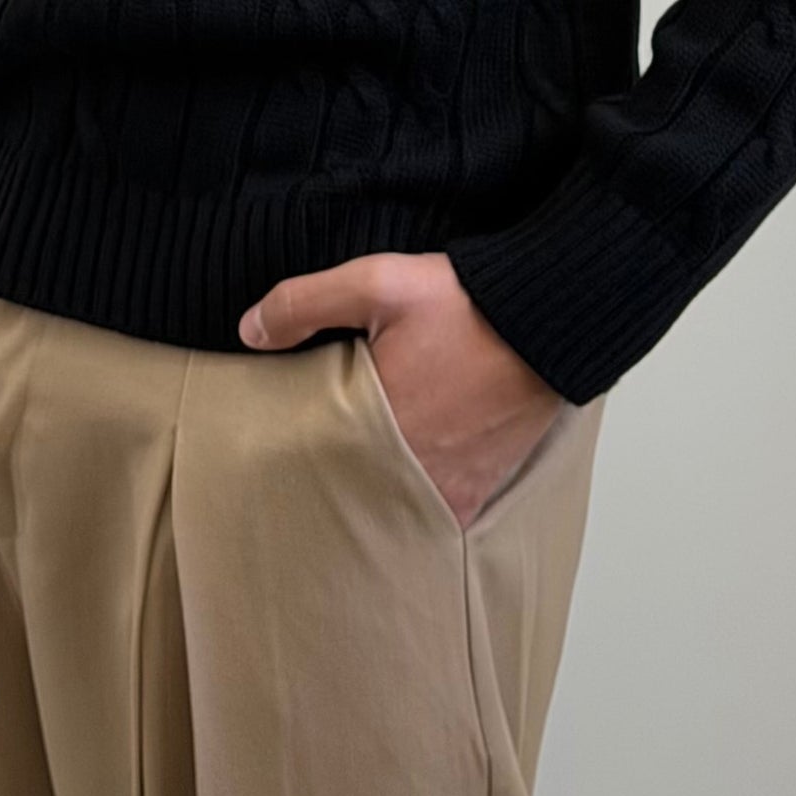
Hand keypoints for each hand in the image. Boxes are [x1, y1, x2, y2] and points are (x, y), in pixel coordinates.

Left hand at [238, 251, 563, 531]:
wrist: (546, 317)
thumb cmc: (467, 302)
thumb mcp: (379, 282)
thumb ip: (306, 303)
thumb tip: (249, 330)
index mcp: (381, 427)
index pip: (316, 464)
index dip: (293, 461)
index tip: (272, 458)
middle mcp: (415, 469)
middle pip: (352, 494)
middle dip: (329, 486)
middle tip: (303, 479)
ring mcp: (452, 486)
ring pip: (392, 508)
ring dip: (371, 496)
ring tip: (348, 481)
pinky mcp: (480, 487)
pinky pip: (436, 513)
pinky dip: (414, 503)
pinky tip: (397, 486)